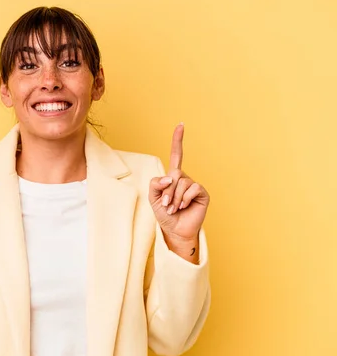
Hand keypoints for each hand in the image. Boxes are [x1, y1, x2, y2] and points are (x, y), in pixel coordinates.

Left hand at [148, 123, 209, 247]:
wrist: (175, 230)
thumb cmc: (164, 214)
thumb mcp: (153, 198)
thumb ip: (155, 184)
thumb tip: (170, 176)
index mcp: (172, 177)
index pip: (176, 155)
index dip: (178, 140)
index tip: (181, 125)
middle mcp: (184, 178)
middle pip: (174, 174)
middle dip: (167, 191)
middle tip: (166, 205)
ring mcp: (194, 185)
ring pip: (182, 183)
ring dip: (174, 198)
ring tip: (174, 209)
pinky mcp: (202, 193)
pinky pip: (193, 188)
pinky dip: (184, 199)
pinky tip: (183, 207)